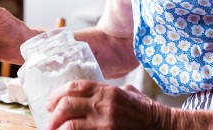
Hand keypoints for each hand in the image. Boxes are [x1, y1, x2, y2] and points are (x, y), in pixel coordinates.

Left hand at [45, 80, 170, 129]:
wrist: (163, 127)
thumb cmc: (146, 111)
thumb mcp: (128, 93)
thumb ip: (110, 91)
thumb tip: (93, 93)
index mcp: (107, 91)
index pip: (75, 87)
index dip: (58, 94)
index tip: (50, 102)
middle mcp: (104, 105)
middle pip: (67, 105)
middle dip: (54, 114)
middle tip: (49, 120)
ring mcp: (105, 123)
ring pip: (70, 125)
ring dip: (58, 128)